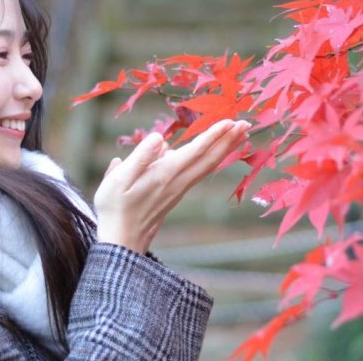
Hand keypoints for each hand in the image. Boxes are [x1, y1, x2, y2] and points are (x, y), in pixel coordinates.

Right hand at [94, 119, 249, 252]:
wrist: (122, 241)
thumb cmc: (115, 208)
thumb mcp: (118, 180)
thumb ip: (139, 157)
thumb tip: (159, 138)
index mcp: (165, 174)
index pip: (196, 151)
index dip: (214, 135)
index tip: (230, 121)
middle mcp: (178, 181)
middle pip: (210, 158)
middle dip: (229, 139)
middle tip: (247, 123)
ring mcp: (179, 188)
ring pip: (208, 165)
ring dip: (225, 149)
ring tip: (239, 134)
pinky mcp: (176, 192)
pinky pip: (200, 171)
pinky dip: (213, 159)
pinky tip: (215, 152)